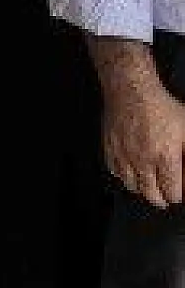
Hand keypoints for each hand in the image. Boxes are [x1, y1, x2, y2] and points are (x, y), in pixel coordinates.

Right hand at [104, 77, 184, 208]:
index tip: (180, 192)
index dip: (179, 195)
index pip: (173, 192)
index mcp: (165, 157)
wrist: (130, 89)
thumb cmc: (160, 106)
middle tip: (167, 194)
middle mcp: (143, 160)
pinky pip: (115, 172)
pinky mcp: (110, 149)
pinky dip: (124, 176)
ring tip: (150, 184)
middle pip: (151, 195)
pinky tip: (132, 171)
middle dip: (162, 197)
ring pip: (132, 186)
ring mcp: (124, 156)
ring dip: (143, 188)